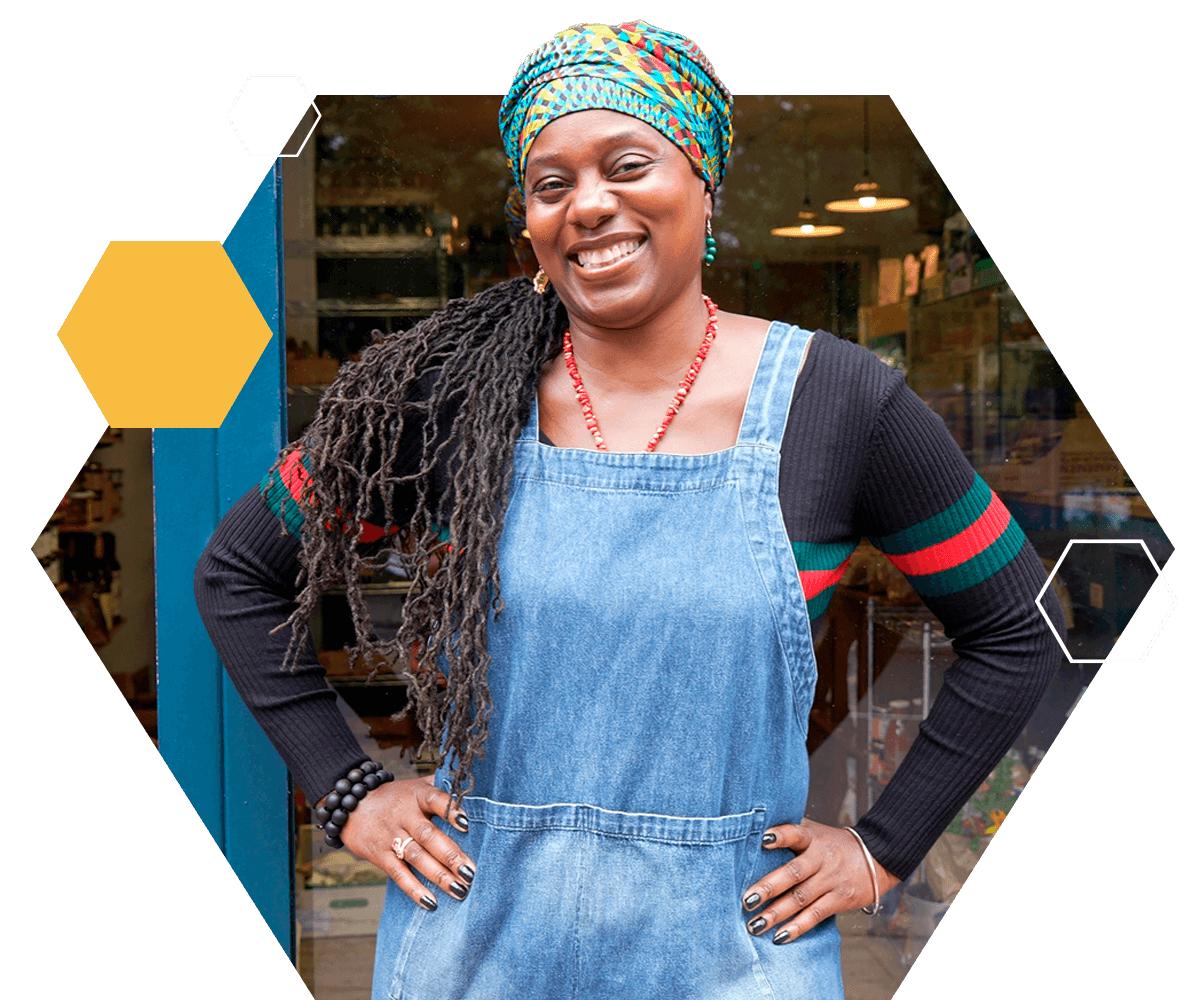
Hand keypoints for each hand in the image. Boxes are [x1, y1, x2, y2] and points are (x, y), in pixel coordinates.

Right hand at [332, 775, 475, 911]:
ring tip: (459, 889)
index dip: (450, 810)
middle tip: (471, 872)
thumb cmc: (395, 797)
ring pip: (416, 857)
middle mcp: (404, 816)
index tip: (467, 823)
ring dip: (438, 875)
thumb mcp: (416, 785)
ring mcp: (391, 836)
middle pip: (428, 835)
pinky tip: (431, 902)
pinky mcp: (380, 855)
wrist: (352, 806)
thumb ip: (441, 785)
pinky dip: (414, 889)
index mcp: (417, 796)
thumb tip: (472, 786)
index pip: (434, 800)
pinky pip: (398, 873)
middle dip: (450, 855)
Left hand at [740, 819, 899, 944]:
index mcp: (812, 838)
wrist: (878, 856)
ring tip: (755, 924)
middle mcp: (821, 858)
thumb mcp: (816, 830)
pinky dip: (797, 927)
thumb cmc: (835, 844)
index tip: (763, 839)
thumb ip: (791, 828)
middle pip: (794, 873)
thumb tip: (757, 828)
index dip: (780, 835)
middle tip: (747, 900)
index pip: (795, 833)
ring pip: (801, 898)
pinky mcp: (840, 899)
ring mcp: (831, 880)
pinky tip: (779, 936)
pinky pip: (816, 915)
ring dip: (777, 913)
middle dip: (769, 887)